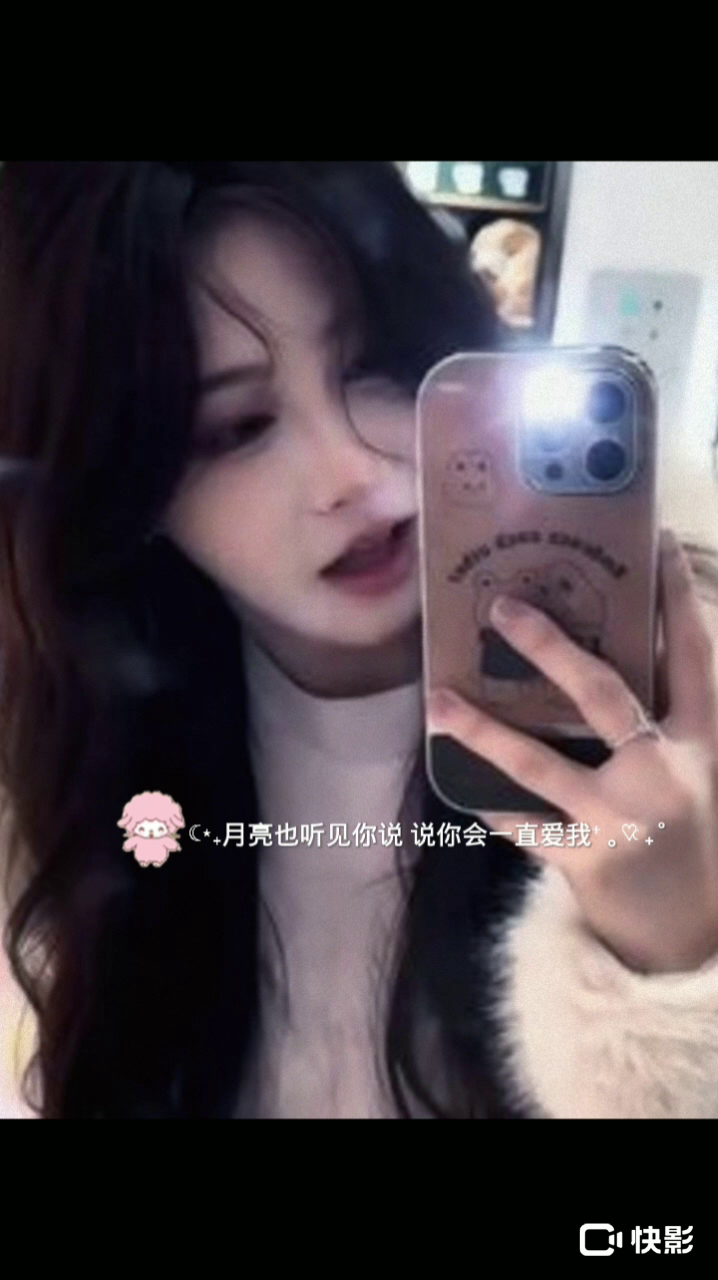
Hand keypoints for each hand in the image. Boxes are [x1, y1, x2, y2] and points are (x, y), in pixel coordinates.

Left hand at [427, 530, 717, 974]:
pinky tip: (458, 791)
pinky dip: (493, 807)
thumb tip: (598, 654)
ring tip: (437, 699)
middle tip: (503, 606)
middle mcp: (664, 772)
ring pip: (542, 764)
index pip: (694, 656)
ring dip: (485, 730)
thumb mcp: (691, 770)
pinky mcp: (588, 860)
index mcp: (701, 741)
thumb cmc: (685, 834)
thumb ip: (660, 719)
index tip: (653, 542)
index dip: (677, 599)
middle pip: (604, 695)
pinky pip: (527, 827)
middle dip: (551, 648)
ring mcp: (622, 817)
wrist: (691, 935)